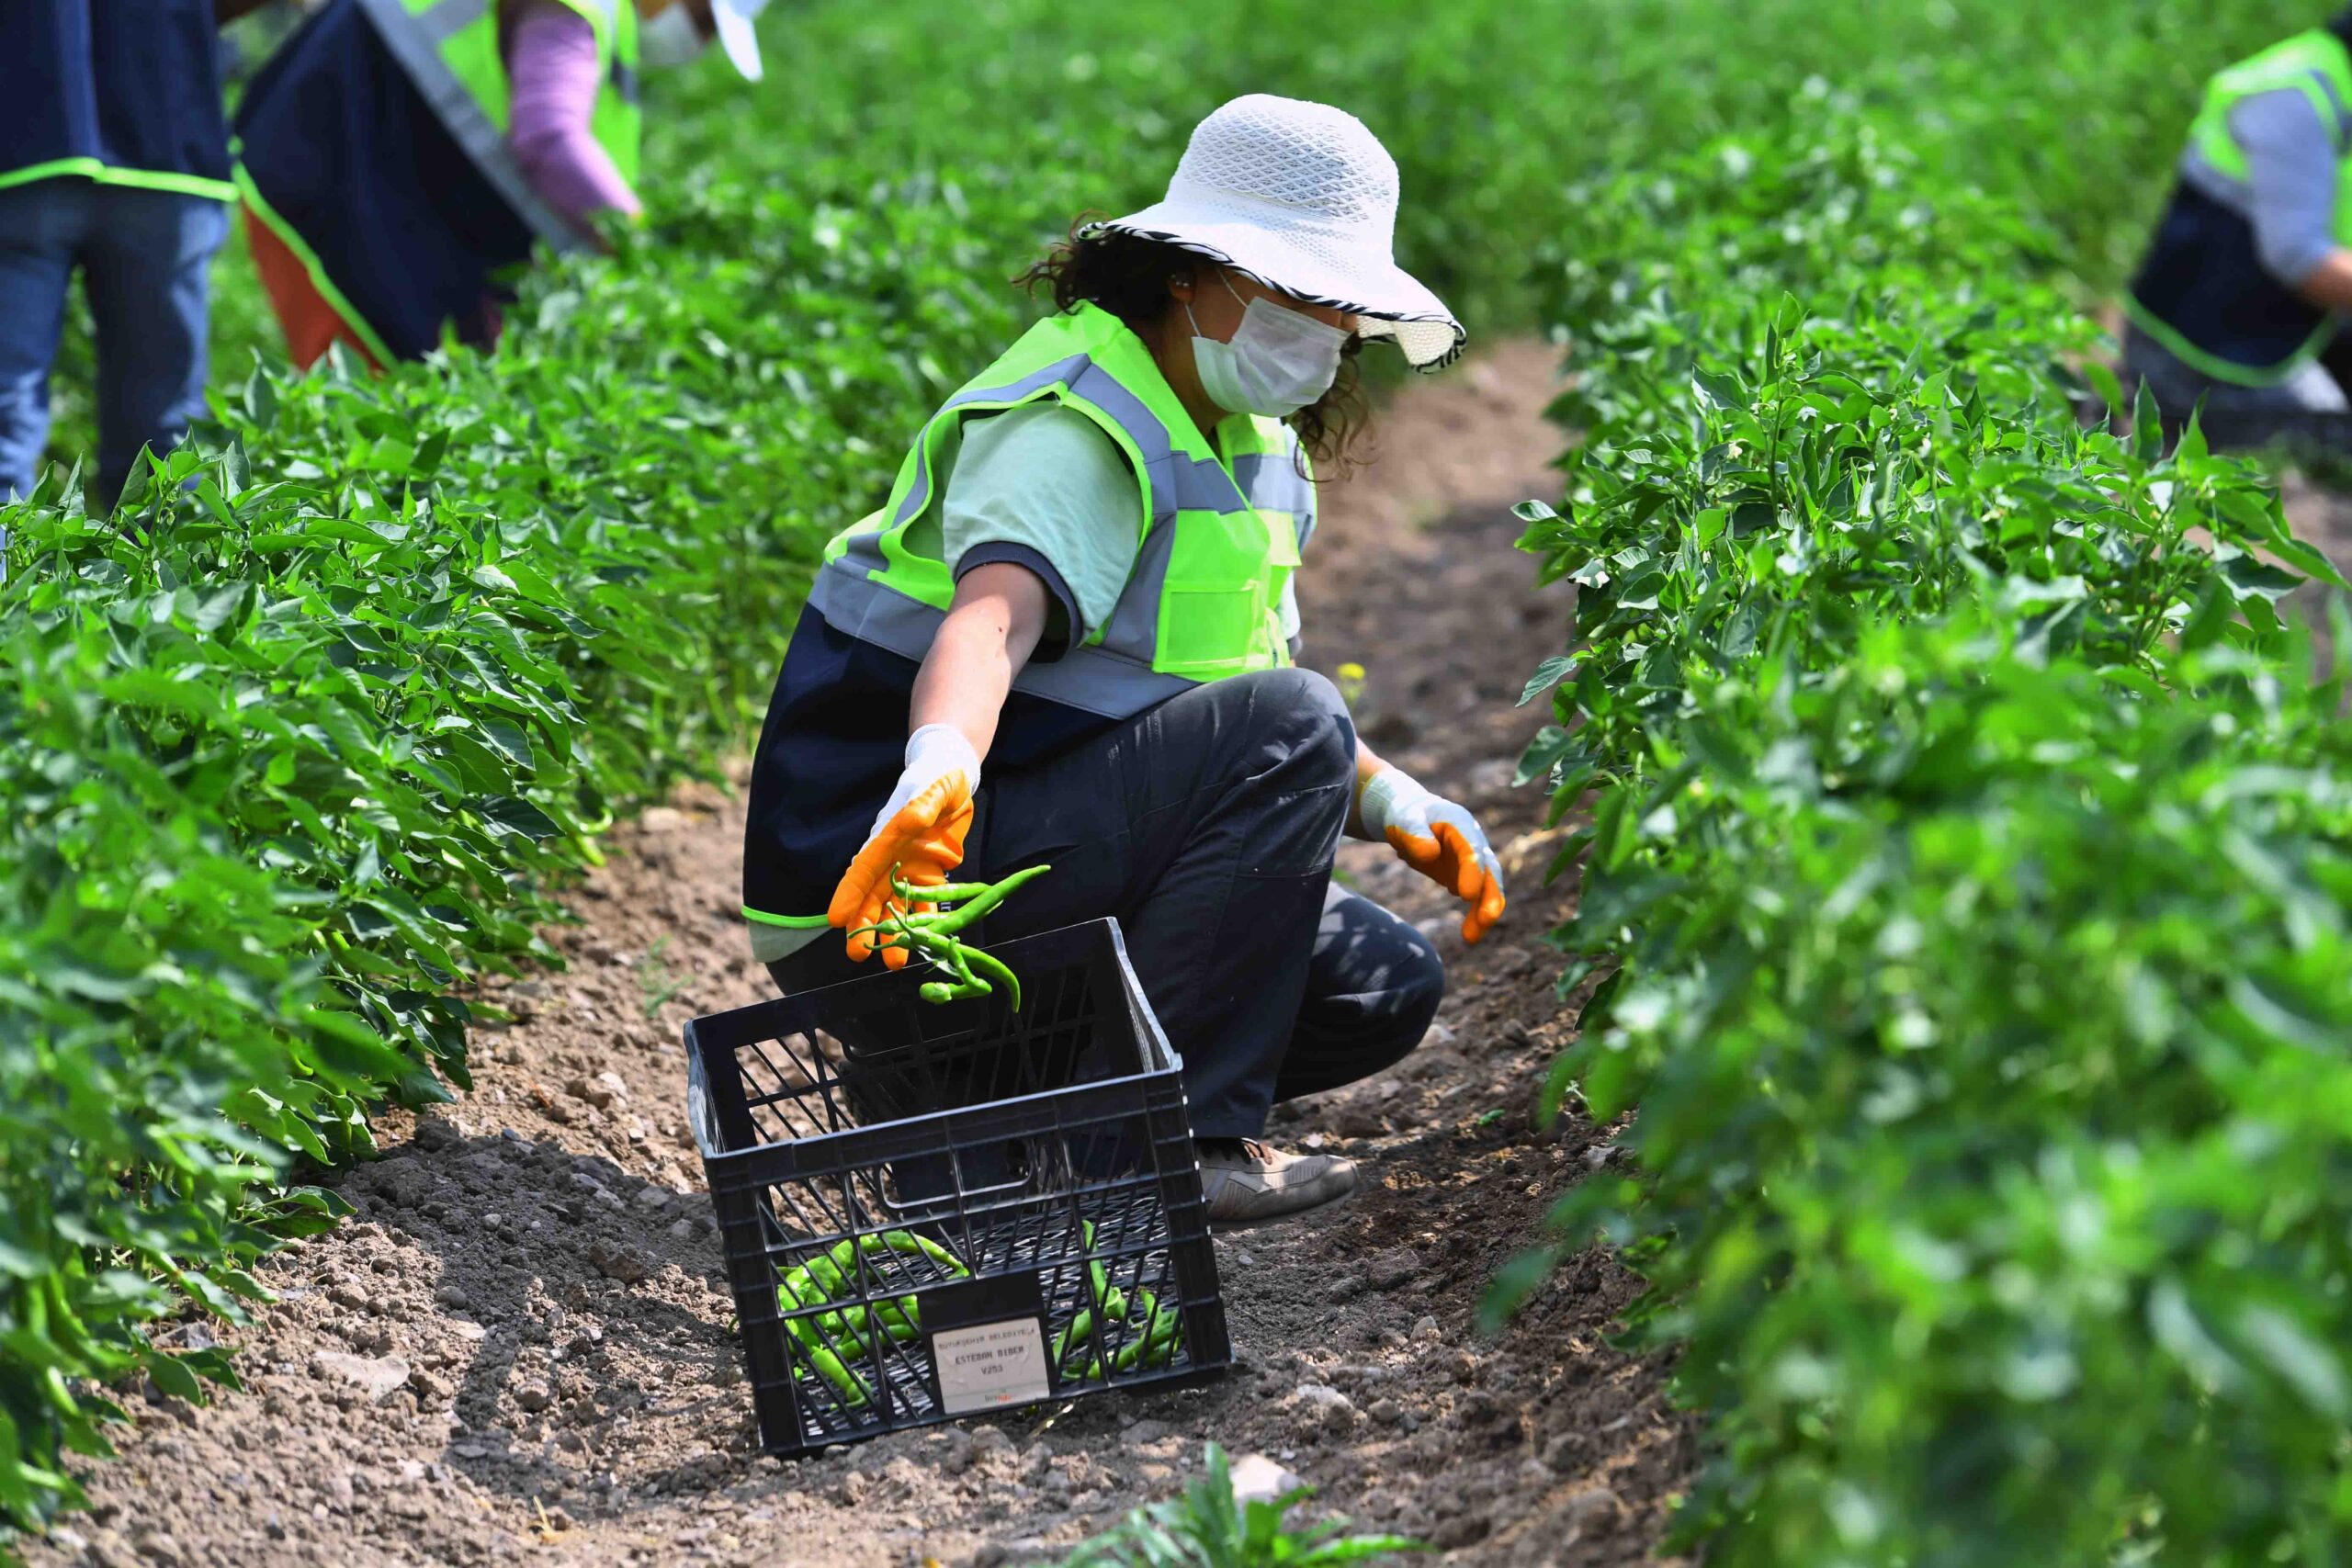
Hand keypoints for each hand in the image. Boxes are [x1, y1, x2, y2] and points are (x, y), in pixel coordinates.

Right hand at [828, 724, 978, 965]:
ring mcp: (910, 868)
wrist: (953, 779)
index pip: (864, 869)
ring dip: (894, 933)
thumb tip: (912, 819)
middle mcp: (892, 858)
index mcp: (887, 838)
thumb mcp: (933, 789)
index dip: (850, 894)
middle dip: (864, 925)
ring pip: (897, 907)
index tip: (836, 919)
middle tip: (856, 955)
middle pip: (872, 896)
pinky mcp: (930, 873)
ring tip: (893, 963)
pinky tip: (923, 946)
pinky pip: (926, 903)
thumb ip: (924, 805)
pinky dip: (924, 923)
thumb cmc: (937, 780)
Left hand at [1360, 768, 1504, 944]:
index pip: (1471, 849)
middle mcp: (1475, 842)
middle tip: (1486, 920)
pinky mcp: (1467, 876)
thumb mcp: (1403, 819)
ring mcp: (1474, 861)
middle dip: (1490, 896)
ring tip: (1472, 939)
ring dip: (1484, 913)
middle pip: (1490, 871)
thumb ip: (1414, 833)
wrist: (1409, 817)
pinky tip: (1469, 934)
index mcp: (1460, 824)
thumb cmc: (1405, 815)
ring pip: (1487, 889)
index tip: (1467, 896)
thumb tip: (1431, 854)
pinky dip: (1474, 916)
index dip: (1472, 871)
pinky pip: (1476, 899)